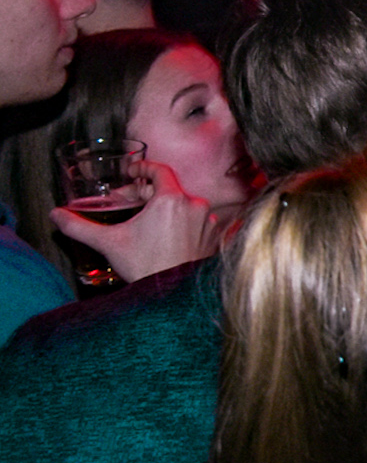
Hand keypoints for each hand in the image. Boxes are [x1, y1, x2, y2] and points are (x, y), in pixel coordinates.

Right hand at [52, 160, 220, 283]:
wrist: (172, 294)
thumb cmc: (145, 266)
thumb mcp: (108, 242)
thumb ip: (79, 226)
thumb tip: (56, 215)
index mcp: (171, 199)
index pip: (160, 170)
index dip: (143, 168)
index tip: (132, 172)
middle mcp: (194, 205)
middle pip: (169, 188)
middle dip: (145, 192)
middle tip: (127, 202)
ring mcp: (207, 221)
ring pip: (183, 205)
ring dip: (163, 208)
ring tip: (144, 220)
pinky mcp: (213, 236)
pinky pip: (195, 220)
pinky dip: (180, 221)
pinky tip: (164, 234)